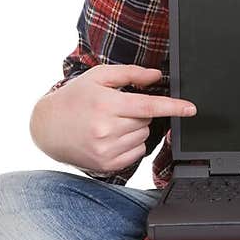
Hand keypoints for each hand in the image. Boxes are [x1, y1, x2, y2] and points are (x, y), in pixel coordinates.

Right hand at [30, 64, 196, 173]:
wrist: (47, 127)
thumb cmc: (74, 99)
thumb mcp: (98, 77)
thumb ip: (130, 74)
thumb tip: (156, 76)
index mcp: (106, 105)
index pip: (148, 106)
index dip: (173, 107)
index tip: (191, 109)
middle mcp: (106, 130)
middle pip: (146, 121)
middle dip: (138, 113)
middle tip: (117, 109)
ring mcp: (106, 150)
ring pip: (143, 137)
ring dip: (135, 129)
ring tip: (111, 123)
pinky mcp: (106, 165)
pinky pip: (136, 153)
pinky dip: (131, 144)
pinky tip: (111, 137)